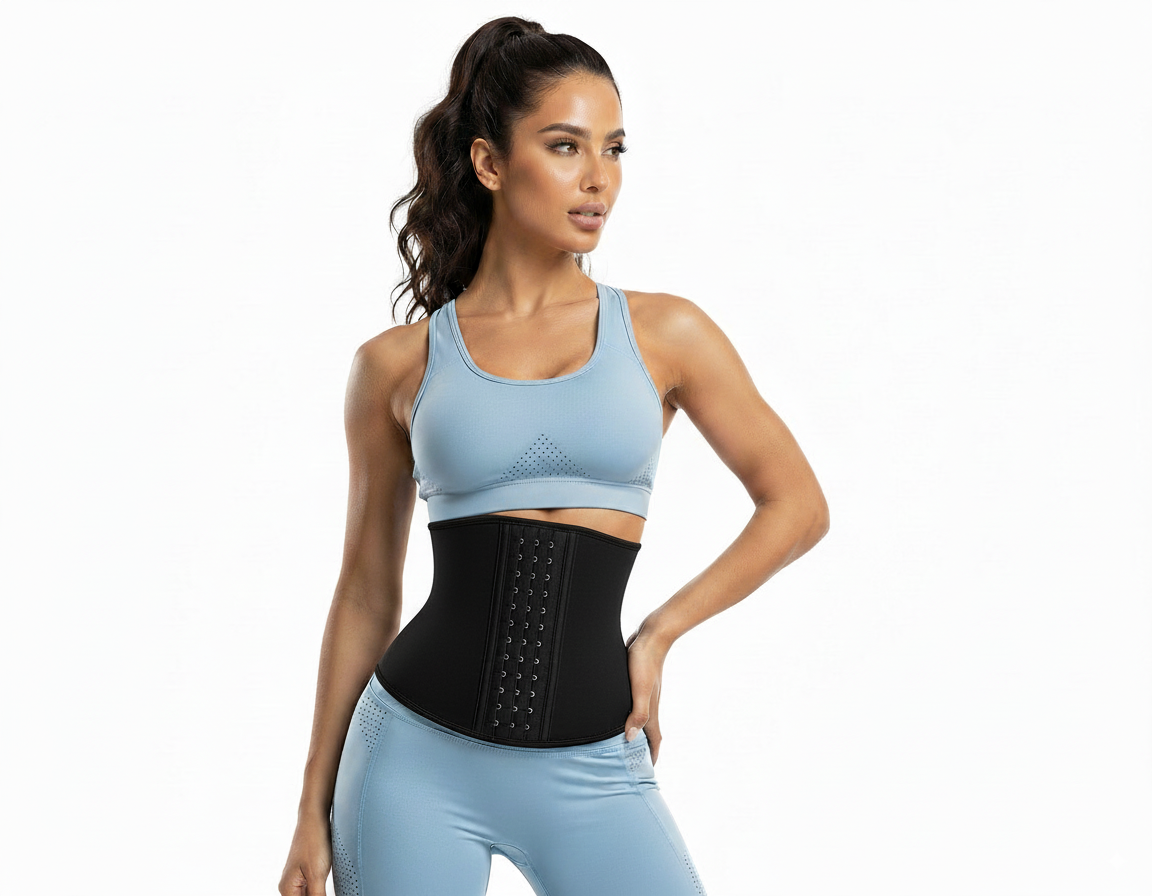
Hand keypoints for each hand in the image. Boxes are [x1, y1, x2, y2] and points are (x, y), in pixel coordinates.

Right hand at [279, 813, 331, 895]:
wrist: (316, 817)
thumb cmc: (314, 841)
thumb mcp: (317, 875)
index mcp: (287, 889)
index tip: (324, 894)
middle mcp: (289, 886)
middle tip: (326, 891)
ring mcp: (298, 878)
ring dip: (320, 895)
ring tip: (327, 889)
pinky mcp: (308, 872)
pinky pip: (313, 890)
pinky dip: (321, 893)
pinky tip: (328, 891)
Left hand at [623, 622, 671, 764]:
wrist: (651, 636)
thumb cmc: (645, 662)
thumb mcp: (640, 689)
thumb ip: (637, 713)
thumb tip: (630, 738)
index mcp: (651, 710)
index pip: (654, 740)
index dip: (651, 756)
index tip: (646, 772)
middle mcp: (648, 705)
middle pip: (647, 732)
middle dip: (641, 748)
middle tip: (630, 763)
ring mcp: (642, 694)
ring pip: (638, 718)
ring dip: (633, 732)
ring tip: (621, 743)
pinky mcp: (636, 683)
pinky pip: (632, 705)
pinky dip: (627, 715)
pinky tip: (616, 713)